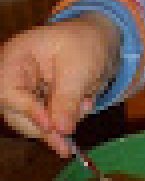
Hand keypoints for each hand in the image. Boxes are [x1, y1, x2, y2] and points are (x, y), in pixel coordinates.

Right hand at [0, 13, 119, 155]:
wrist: (100, 38)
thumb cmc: (86, 43)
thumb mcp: (80, 68)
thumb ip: (68, 99)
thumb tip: (60, 130)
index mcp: (14, 59)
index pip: (9, 93)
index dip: (29, 112)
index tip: (52, 127)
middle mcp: (12, 77)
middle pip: (17, 113)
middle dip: (47, 125)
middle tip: (68, 142)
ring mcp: (24, 91)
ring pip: (32, 123)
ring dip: (60, 124)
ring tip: (86, 104)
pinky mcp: (38, 102)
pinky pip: (46, 122)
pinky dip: (65, 121)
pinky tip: (83, 108)